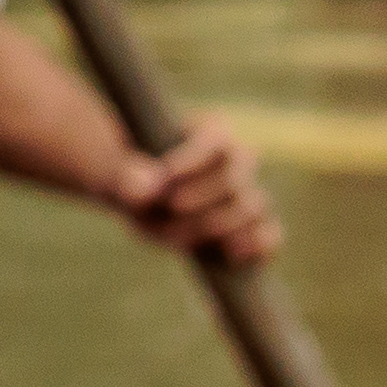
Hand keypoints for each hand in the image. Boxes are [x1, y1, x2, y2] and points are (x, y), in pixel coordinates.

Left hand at [113, 117, 279, 262]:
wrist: (139, 203)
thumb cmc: (127, 179)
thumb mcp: (116, 173)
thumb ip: (126, 175)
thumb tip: (147, 186)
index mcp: (206, 132)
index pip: (216, 138)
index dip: (194, 157)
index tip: (165, 175)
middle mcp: (234, 160)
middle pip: (238, 173)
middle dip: (205, 194)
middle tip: (172, 205)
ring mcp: (246, 194)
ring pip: (255, 205)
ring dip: (222, 224)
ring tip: (184, 236)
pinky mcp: (251, 226)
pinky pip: (271, 233)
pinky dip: (259, 244)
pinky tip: (234, 254)